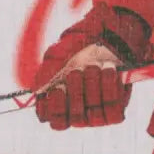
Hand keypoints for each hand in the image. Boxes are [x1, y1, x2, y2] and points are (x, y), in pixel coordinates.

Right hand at [33, 2, 149, 128]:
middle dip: (75, 93)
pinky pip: (113, 110)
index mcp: (61, 102)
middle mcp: (80, 110)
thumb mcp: (59, 52)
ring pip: (94, 116)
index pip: (55, 121)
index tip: (57, 89)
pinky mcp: (117, 107)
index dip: (55, 109)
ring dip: (93, 88)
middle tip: (75, 72)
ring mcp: (98, 111)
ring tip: (93, 67)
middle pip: (75, 118)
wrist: (111, 32)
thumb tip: (36, 89)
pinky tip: (108, 71)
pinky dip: (110, 88)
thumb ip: (47, 70)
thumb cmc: (81, 44)